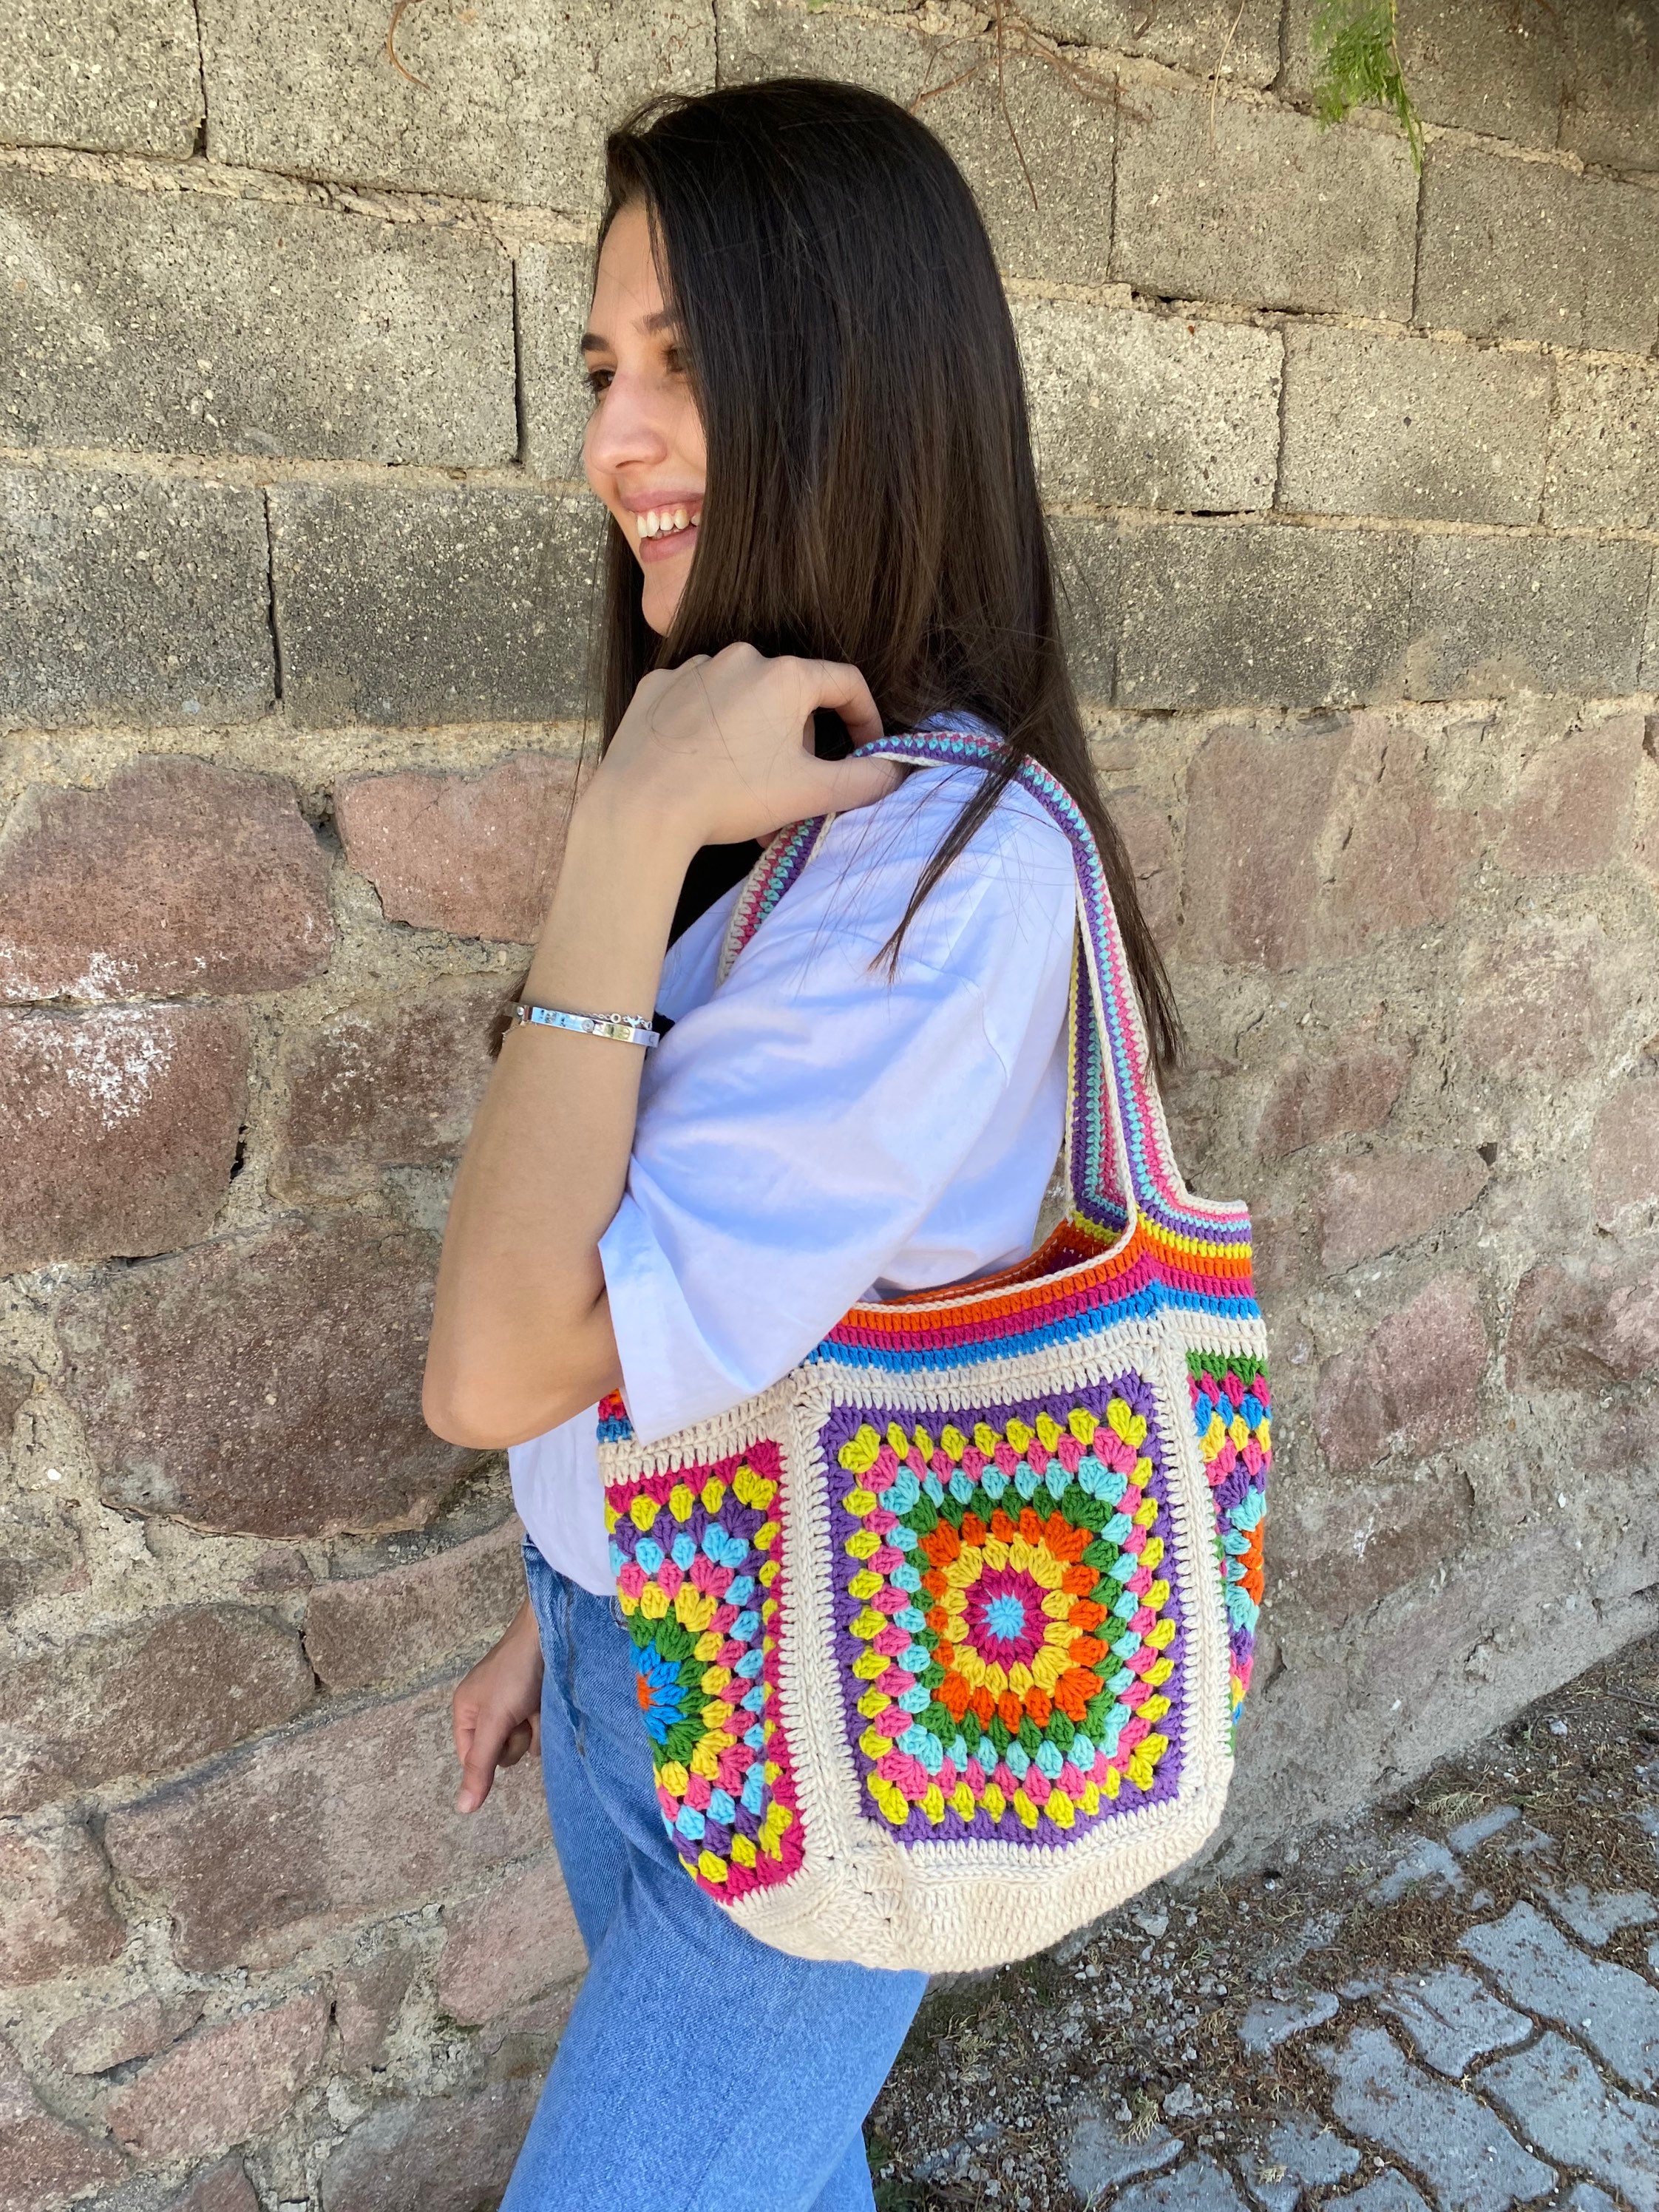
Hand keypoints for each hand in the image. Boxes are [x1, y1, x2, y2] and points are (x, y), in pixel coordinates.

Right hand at [451, 1599, 543, 1813]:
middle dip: (515, 1739)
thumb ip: (480, 1766)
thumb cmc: (516, 1674)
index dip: (490, 1755)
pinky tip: (549, 1701)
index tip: (503, 1735)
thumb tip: (462, 1810)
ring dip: (534, 1730)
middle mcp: (487, 1711)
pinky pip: (541, 1730)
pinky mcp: (536, 1701)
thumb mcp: (494, 1721)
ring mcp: (514, 1706)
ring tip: (537, 1704)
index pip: (473, 1759)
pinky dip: (546, 1720)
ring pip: (525, 1744)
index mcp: (466, 1712)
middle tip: (520, 1715)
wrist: (551, 1633)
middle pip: (501, 1753)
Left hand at [586, 643, 903, 851]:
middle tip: (792, 790)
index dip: (864, 718)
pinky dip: (709, 730)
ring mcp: (693, 669)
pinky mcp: (656, 687)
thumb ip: (863, 781)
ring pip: (743, 700)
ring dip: (754, 736)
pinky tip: (702, 767)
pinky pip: (698, 703)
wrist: (640, 807)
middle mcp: (740, 658)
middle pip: (791, 697)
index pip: (845, 683)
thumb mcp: (809, 794)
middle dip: (799, 742)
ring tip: (744, 787)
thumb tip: (894, 771)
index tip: (865, 750)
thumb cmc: (729, 797)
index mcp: (785, 677)